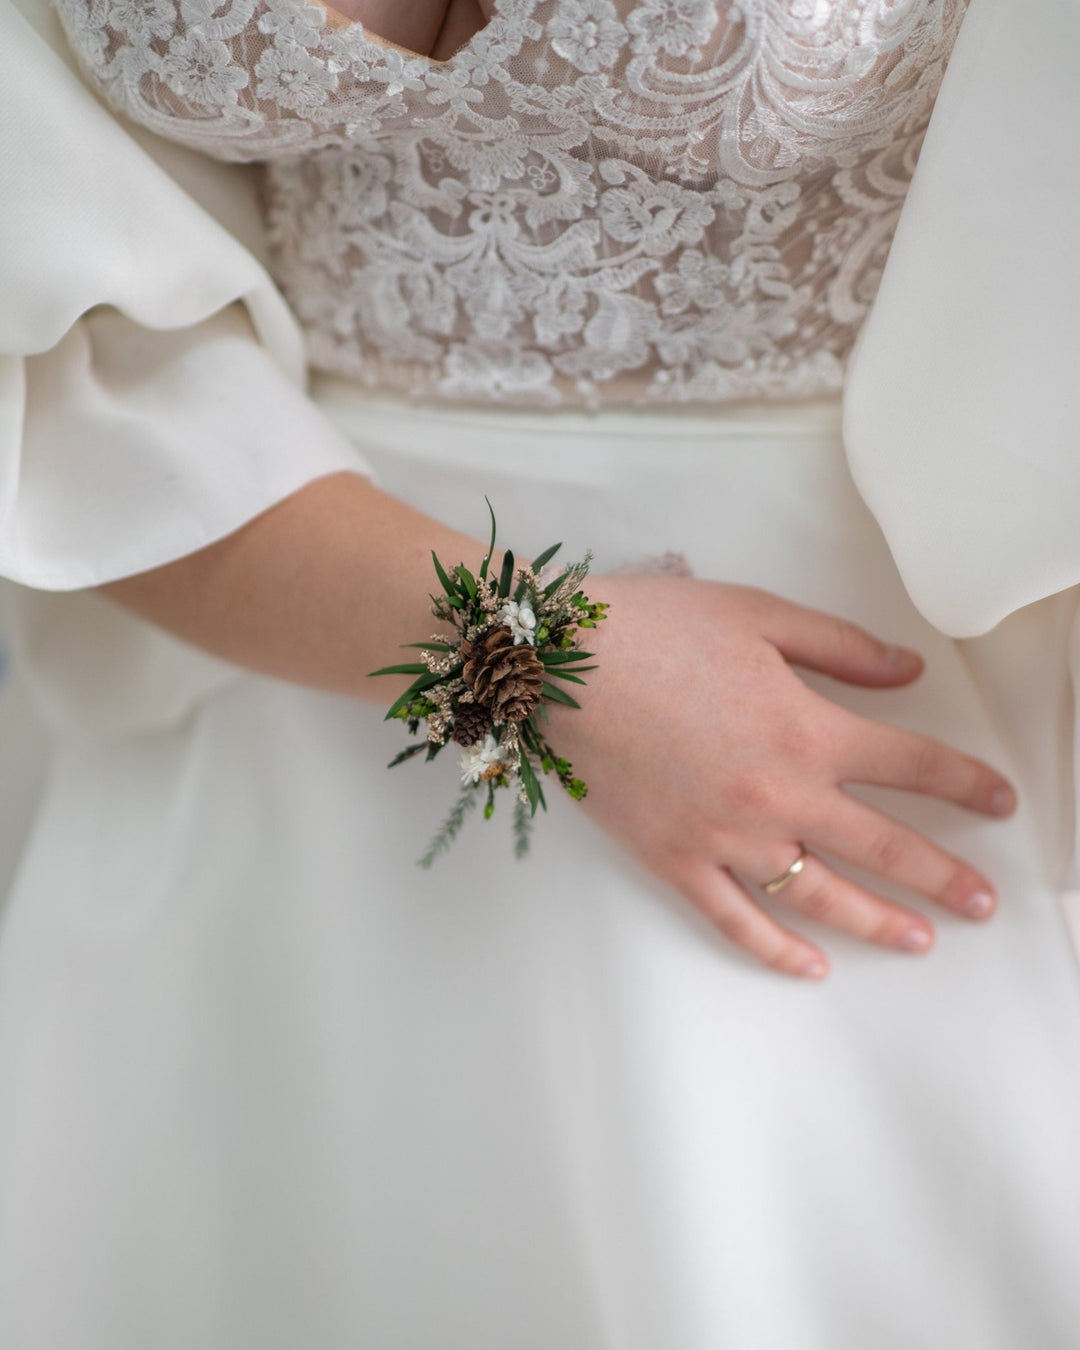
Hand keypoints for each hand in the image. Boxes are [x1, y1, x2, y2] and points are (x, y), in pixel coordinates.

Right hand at [551, 576, 1015, 978]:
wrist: (556, 663)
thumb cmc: (655, 628)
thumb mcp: (759, 615)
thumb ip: (842, 648)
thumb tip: (908, 672)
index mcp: (806, 729)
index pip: (911, 765)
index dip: (965, 784)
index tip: (999, 802)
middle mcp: (777, 796)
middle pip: (884, 847)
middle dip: (944, 877)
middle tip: (985, 904)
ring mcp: (724, 837)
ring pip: (819, 897)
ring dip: (879, 923)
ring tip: (920, 941)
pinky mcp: (674, 860)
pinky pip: (734, 921)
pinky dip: (776, 950)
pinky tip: (812, 967)